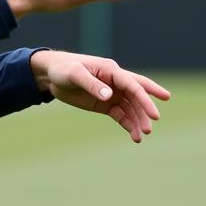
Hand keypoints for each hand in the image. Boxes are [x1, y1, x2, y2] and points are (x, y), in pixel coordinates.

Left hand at [30, 50, 170, 143]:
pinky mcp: (105, 104)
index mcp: (111, 71)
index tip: (154, 112)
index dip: (146, 97)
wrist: (51, 75)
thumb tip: (109, 95)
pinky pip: (121, 115)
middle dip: (146, 109)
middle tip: (152, 124)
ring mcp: (111, 94)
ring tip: (141, 136)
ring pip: (130, 108)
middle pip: (136, 96)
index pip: (133, 85)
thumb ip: (92, 84)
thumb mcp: (75, 74)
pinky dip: (128, 125)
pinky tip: (134, 136)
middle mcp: (115, 82)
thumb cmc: (63, 69)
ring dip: (137, 121)